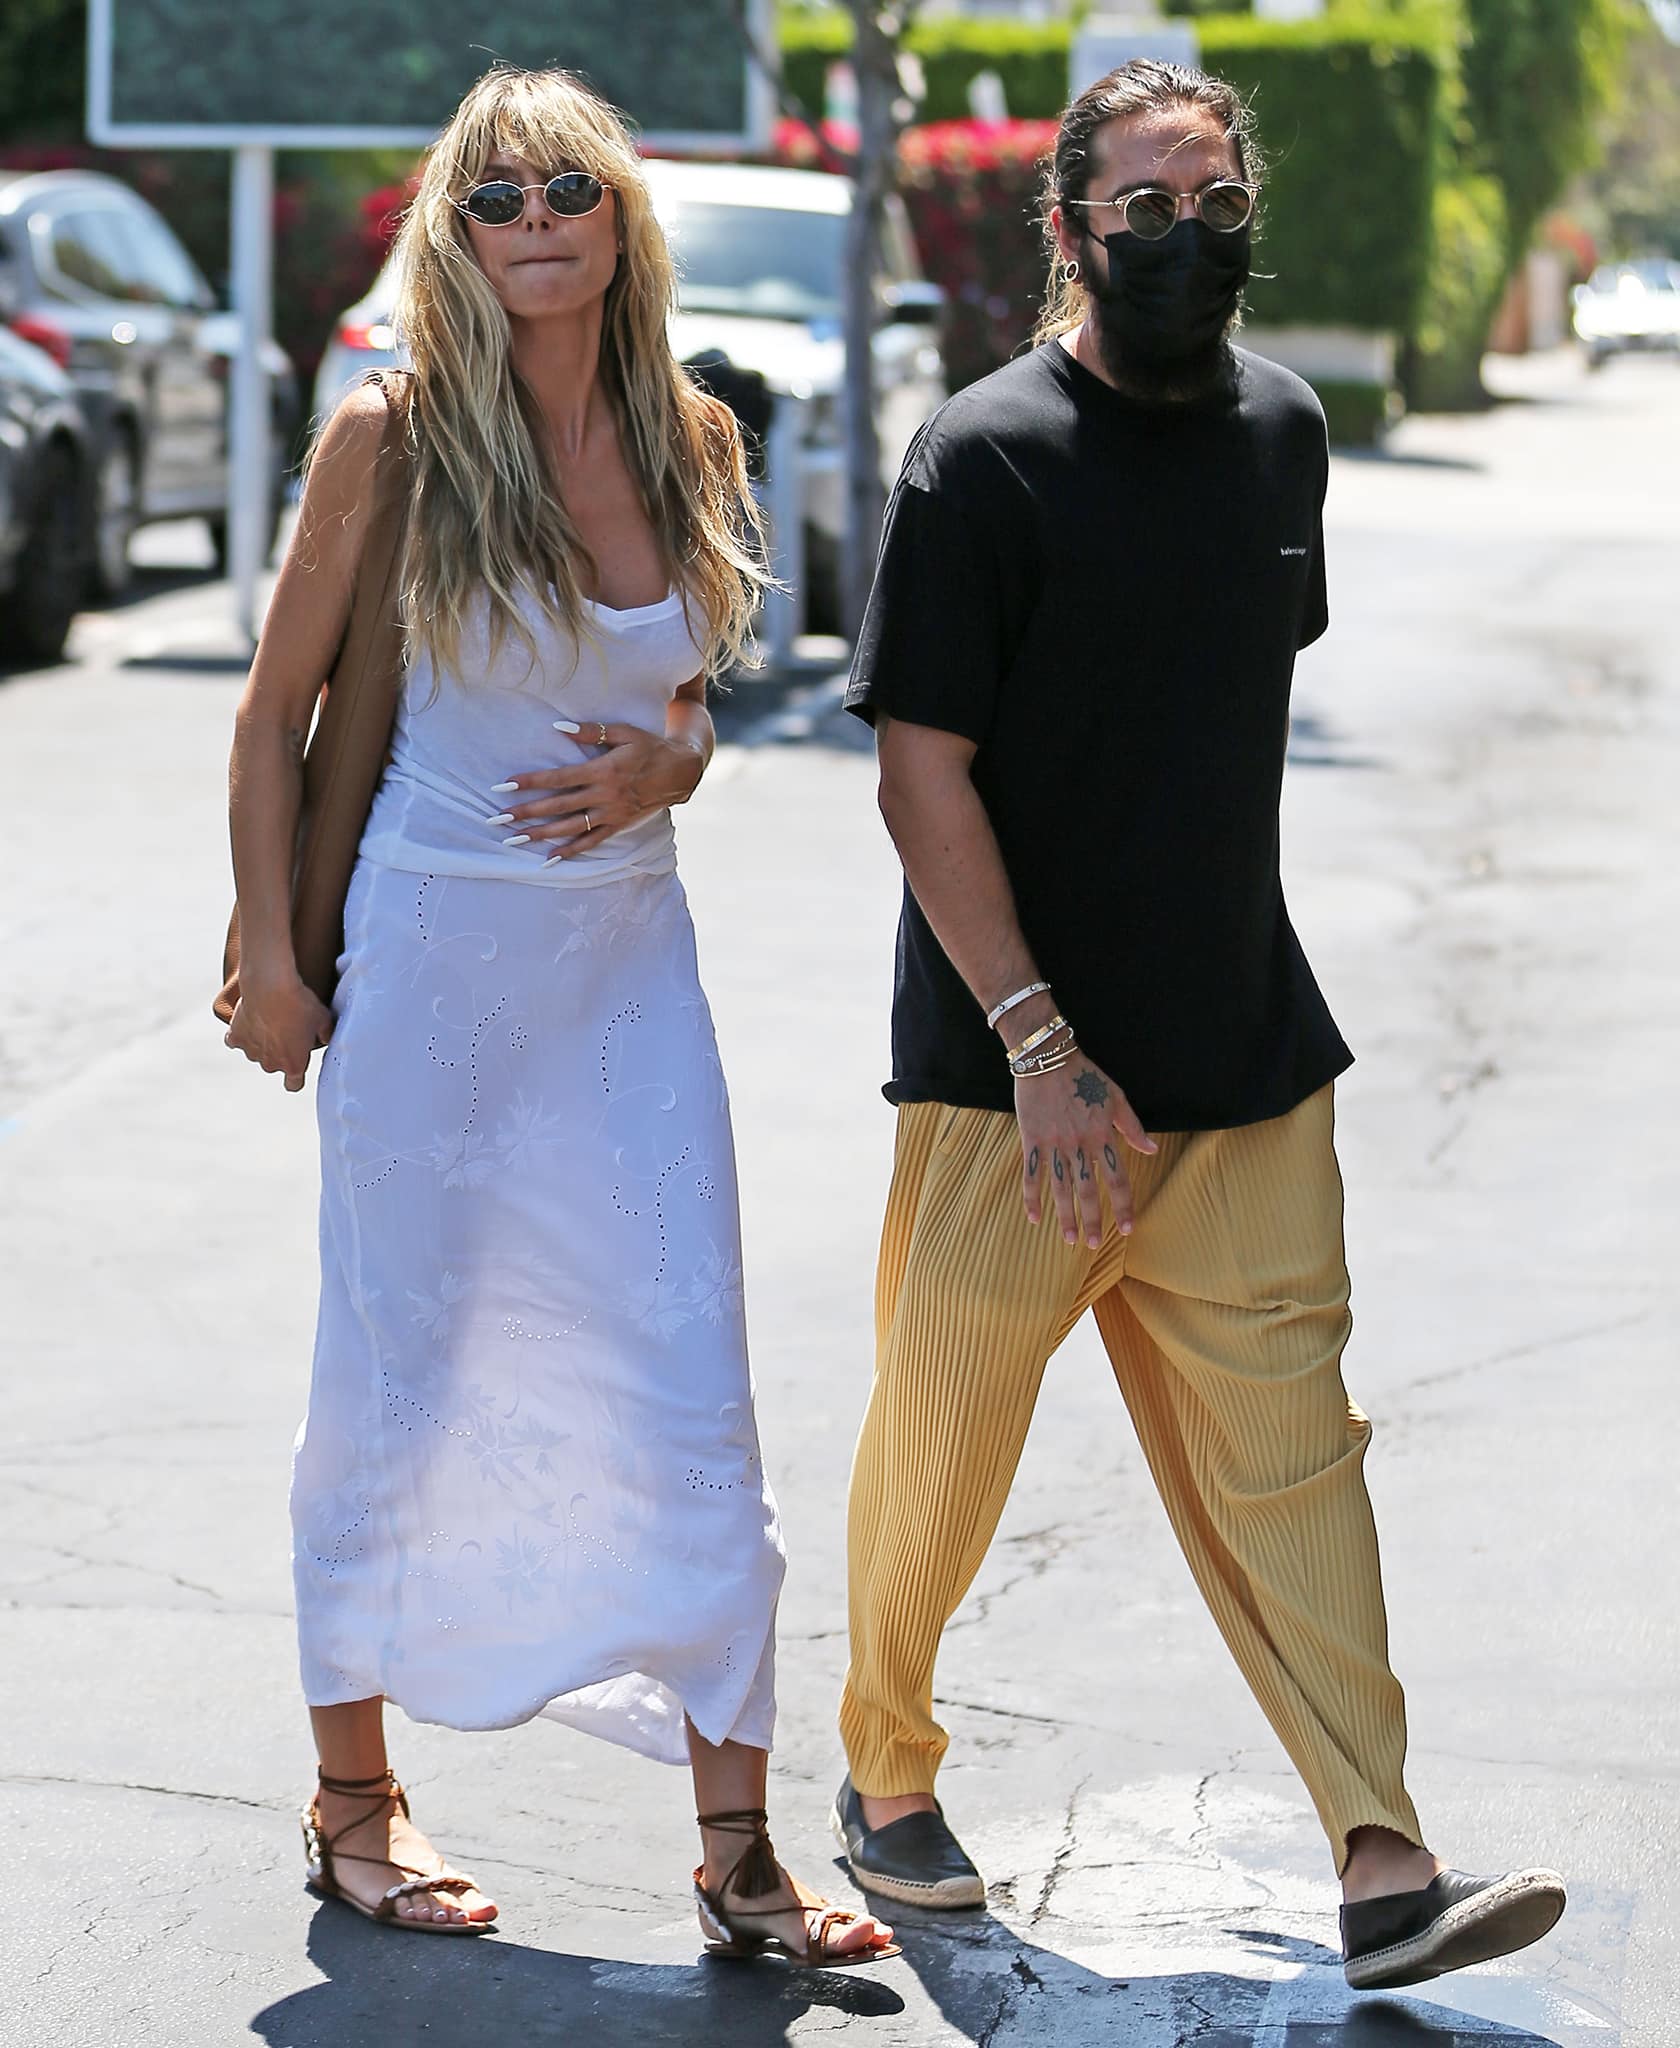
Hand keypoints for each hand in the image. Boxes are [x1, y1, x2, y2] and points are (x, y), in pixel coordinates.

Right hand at [223, 973, 334, 1091]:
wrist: (270, 985)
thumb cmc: (300, 1003)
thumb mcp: (323, 1018)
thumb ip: (326, 1033)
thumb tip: (327, 1038)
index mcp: (293, 1064)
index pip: (294, 1085)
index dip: (296, 1077)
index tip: (298, 1063)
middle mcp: (270, 1063)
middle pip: (275, 1065)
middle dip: (280, 1053)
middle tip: (286, 1031)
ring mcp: (251, 1051)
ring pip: (256, 1053)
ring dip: (261, 1042)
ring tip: (269, 1020)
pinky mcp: (235, 1037)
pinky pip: (237, 1040)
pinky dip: (242, 1032)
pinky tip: (249, 1020)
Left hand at [495, 723, 706, 859]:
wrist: (680, 772)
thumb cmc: (649, 747)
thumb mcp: (624, 732)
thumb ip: (591, 732)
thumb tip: (558, 727)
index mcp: (602, 770)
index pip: (558, 777)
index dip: (530, 782)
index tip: (504, 786)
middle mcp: (604, 795)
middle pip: (558, 806)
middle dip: (526, 812)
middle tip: (498, 818)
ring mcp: (611, 813)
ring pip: (570, 827)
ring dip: (540, 834)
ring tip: (514, 839)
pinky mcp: (618, 826)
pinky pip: (591, 842)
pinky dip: (570, 851)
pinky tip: (549, 859)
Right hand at [1016, 1055, 1156, 1247]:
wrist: (1047, 1058)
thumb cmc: (1085, 1075)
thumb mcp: (1116, 1097)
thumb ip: (1133, 1127)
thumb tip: (1152, 1149)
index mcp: (1103, 1135)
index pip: (1117, 1178)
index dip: (1122, 1205)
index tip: (1127, 1228)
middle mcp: (1079, 1144)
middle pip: (1088, 1190)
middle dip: (1093, 1220)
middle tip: (1095, 1244)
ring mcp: (1054, 1144)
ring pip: (1061, 1188)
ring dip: (1066, 1217)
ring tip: (1070, 1239)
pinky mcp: (1032, 1140)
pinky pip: (1032, 1175)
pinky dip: (1032, 1197)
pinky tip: (1035, 1218)